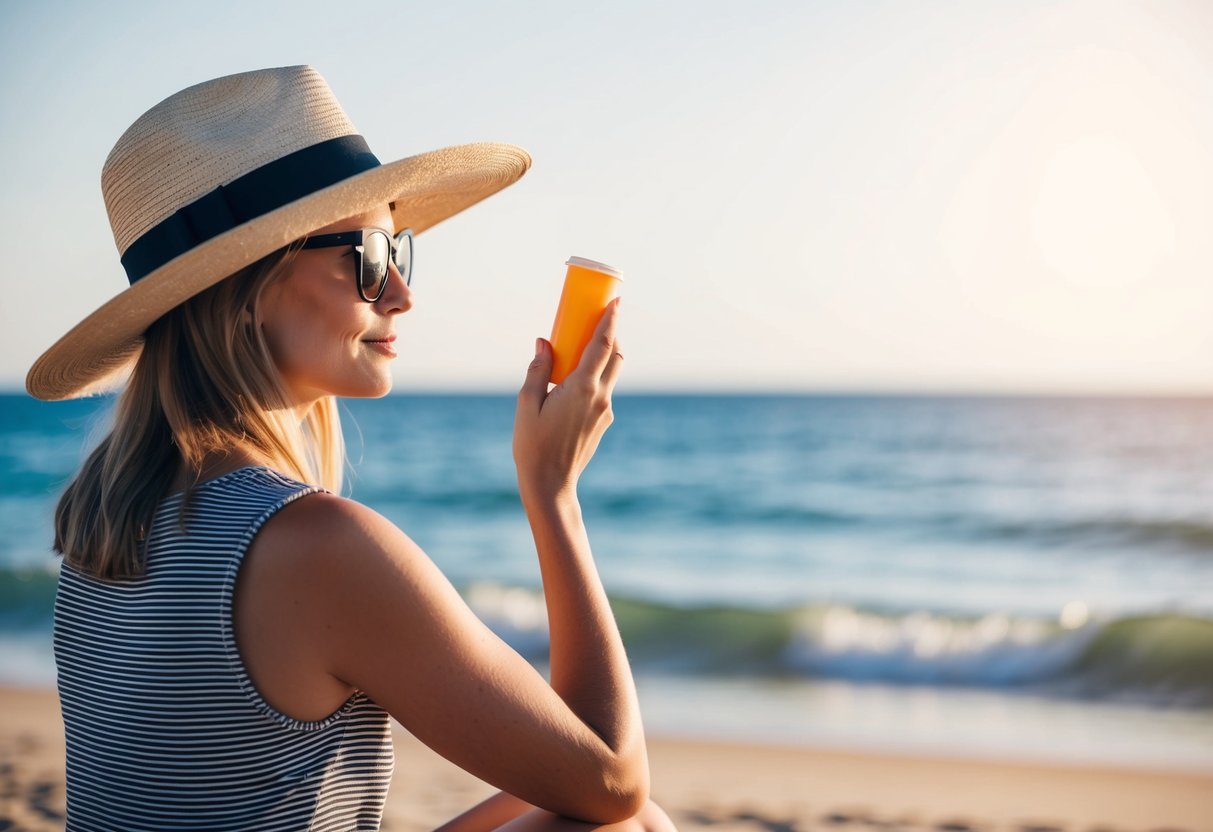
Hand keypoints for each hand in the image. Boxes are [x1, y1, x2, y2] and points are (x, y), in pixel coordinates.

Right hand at [513, 299, 623, 499]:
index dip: (611, 319)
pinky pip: (603, 391)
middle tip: (597, 317)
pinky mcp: (603, 422)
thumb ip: (538, 371)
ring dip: (603, 355)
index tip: (617, 300)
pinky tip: (574, 382)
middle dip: (610, 334)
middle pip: (614, 356)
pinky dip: (595, 377)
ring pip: (611, 374)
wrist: (551, 485)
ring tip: (583, 346)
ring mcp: (605, 411)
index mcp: (581, 388)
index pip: (602, 345)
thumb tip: (544, 343)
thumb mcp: (527, 405)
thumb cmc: (533, 446)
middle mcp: (600, 397)